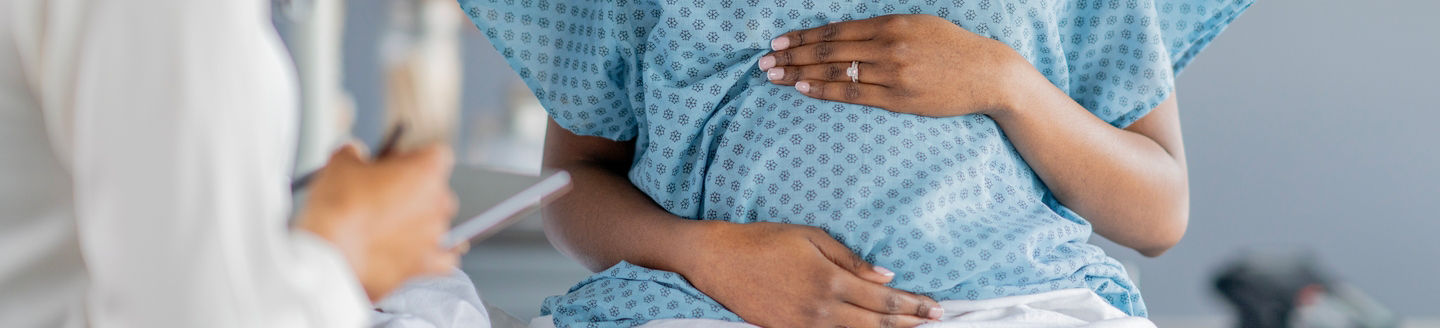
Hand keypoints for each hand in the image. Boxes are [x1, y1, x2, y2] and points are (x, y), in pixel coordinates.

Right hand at [296, 143, 460, 301]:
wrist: (329, 254)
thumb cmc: (337, 206)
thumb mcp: (340, 163)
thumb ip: (356, 153)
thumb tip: (356, 153)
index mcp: (427, 172)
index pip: (435, 155)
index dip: (413, 159)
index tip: (393, 165)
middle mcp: (439, 203)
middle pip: (437, 191)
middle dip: (415, 193)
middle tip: (385, 199)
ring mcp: (436, 237)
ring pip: (437, 224)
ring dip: (419, 224)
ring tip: (388, 230)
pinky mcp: (427, 266)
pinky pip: (442, 258)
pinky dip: (429, 255)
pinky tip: (410, 254)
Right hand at [675, 222, 942, 327]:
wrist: (717, 260)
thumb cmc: (763, 240)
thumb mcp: (810, 237)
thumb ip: (850, 259)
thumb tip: (886, 276)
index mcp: (830, 280)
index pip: (884, 300)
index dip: (914, 305)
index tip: (936, 307)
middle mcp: (821, 309)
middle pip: (877, 323)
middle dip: (910, 322)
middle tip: (937, 319)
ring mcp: (804, 326)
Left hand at [759, 14, 1031, 117]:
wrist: (988, 73)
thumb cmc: (951, 47)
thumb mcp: (917, 24)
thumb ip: (882, 28)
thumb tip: (844, 35)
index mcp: (891, 24)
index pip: (835, 31)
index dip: (803, 37)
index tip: (778, 42)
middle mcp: (888, 46)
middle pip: (829, 51)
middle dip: (793, 56)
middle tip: (764, 62)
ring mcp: (892, 74)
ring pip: (835, 73)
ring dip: (800, 75)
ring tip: (775, 77)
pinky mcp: (899, 99)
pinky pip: (853, 94)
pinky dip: (825, 91)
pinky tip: (803, 89)